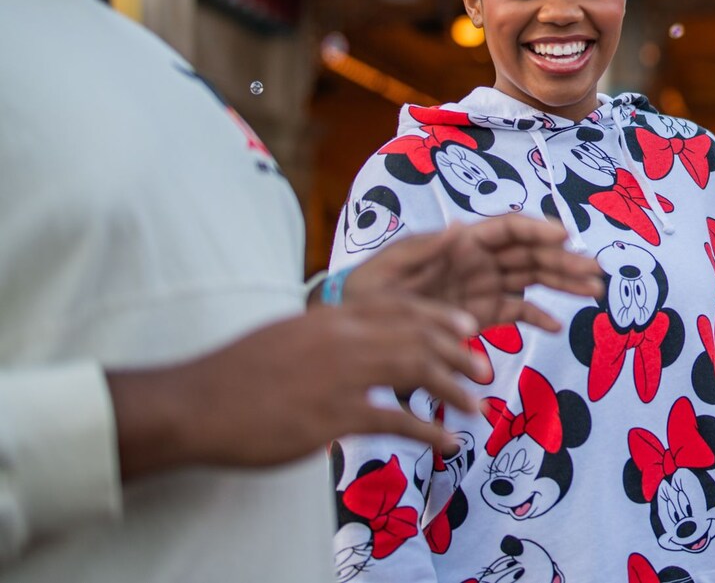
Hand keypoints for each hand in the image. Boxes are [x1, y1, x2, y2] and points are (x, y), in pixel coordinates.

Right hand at [110, 297, 490, 478]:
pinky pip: (397, 420)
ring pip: (417, 371)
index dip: (440, 317)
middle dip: (458, 353)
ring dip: (453, 389)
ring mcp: (340, 375)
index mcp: (331, 315)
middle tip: (484, 370)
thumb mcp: (286, 335)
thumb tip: (352, 340)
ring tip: (475, 406)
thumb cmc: (235, 374)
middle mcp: (343, 337)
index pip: (401, 306)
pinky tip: (447, 443)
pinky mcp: (334, 415)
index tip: (467, 328)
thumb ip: (326, 334)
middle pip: (418, 336)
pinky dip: (429, 431)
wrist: (194, 404)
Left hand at [338, 216, 604, 330]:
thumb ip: (425, 248)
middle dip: (565, 261)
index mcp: (461, 242)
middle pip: (531, 255)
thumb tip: (461, 228)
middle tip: (597, 272)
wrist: (356, 328)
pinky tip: (558, 325)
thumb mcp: (388, 267)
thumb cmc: (367, 290)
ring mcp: (483, 288)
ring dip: (564, 284)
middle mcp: (479, 261)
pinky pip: (516, 312)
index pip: (509, 229)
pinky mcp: (481, 315)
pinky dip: (538, 317)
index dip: (538, 230)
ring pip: (533, 280)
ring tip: (594, 292)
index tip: (566, 238)